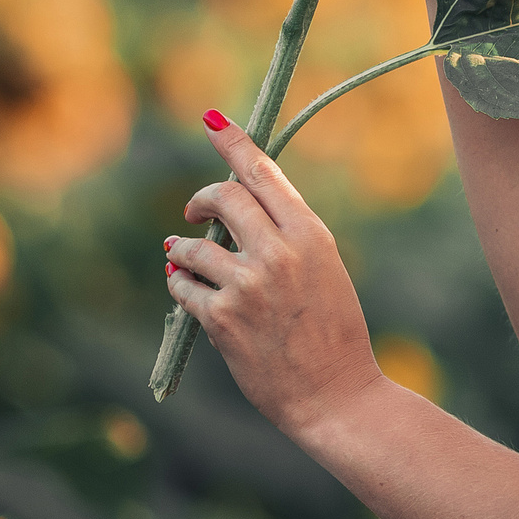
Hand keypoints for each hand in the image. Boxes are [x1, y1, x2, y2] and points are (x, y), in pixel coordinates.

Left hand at [166, 113, 383, 434]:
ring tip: (186, 262)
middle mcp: (279, 252)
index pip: (263, 172)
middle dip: (200, 199)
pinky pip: (184, 288)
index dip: (233, 141)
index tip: (212, 121)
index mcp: (311, 234)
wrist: (336, 397)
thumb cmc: (334, 334)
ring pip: (194, 246)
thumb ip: (287, 237)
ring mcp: (248, 285)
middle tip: (193, 212)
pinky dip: (181, 286)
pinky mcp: (223, 318)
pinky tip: (187, 292)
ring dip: (184, 251)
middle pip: (223, 197)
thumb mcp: (325, 270)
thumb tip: (236, 211)